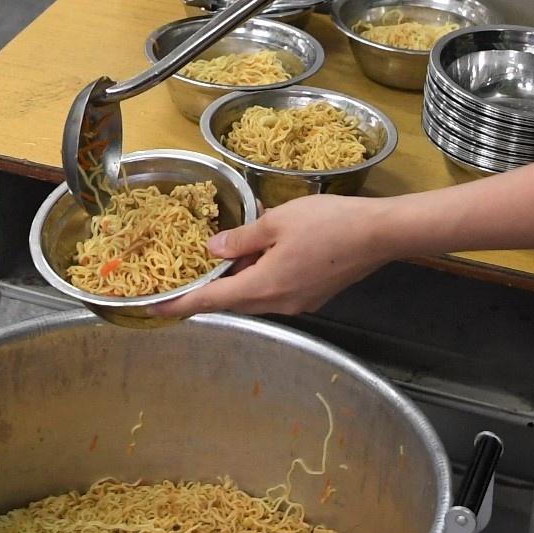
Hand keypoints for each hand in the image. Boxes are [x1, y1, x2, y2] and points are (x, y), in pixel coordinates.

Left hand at [166, 194, 399, 318]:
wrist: (379, 234)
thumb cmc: (327, 223)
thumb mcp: (275, 222)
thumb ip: (241, 238)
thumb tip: (213, 250)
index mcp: (263, 287)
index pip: (211, 302)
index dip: (180, 305)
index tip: (153, 310)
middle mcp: (278, 303)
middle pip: (233, 301)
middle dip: (212, 288)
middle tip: (191, 271)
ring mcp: (298, 303)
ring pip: (255, 294)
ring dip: (240, 278)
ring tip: (233, 250)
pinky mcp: (313, 295)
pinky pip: (275, 289)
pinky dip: (261, 275)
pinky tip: (264, 251)